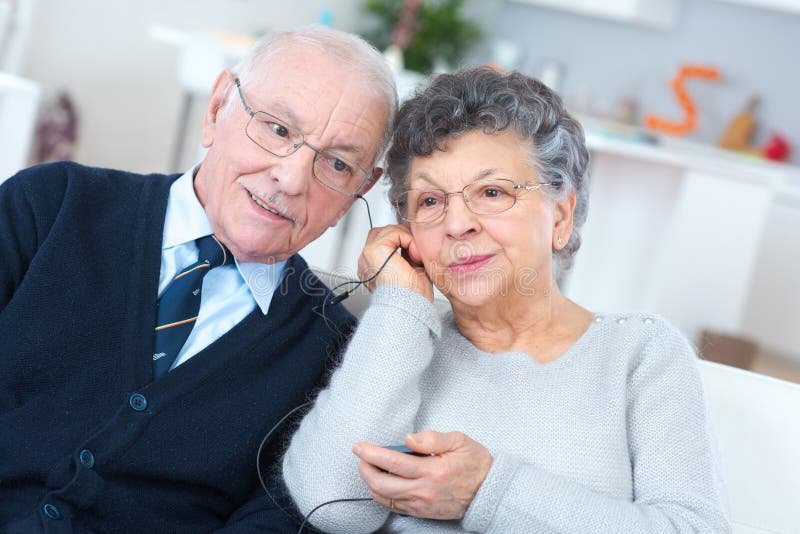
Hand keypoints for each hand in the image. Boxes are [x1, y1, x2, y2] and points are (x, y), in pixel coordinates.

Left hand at [352, 430, 492, 519]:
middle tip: (361, 457)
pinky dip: (381, 496)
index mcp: (433, 470)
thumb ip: (432, 438)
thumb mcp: (459, 441)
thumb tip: (408, 439)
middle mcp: (425, 491)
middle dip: (365, 469)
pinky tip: (381, 483)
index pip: (393, 463)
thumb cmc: (474, 462)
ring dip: (370, 482)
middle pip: (382, 484)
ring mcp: (422, 504)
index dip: (371, 454)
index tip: (359, 446)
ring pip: (385, 498)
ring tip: (369, 467)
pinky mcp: (422, 512)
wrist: (489, 491)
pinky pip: (394, 507)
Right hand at [358, 224, 432, 301]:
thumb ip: (409, 256)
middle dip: (403, 237)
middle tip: (417, 253)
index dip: (403, 243)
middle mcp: (367, 262)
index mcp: (373, 268)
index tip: (417, 258)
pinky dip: (408, 240)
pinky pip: (394, 232)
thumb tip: (415, 243)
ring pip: (389, 230)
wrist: (409, 308)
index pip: (384, 242)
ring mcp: (368, 255)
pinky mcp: (374, 250)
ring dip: (407, 239)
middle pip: (384, 233)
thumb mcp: (412, 272)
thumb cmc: (412, 299)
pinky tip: (414, 255)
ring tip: (416, 257)